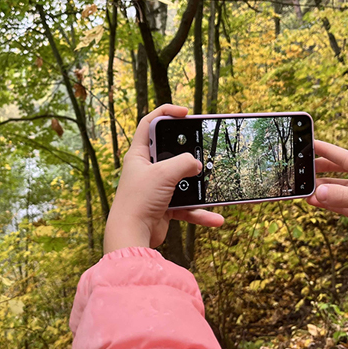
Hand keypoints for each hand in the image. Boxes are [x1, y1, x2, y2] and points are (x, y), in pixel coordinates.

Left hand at [104, 105, 223, 253]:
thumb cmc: (139, 200)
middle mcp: (146, 169)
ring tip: (213, 184)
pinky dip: (200, 212)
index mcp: (139, 154)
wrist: (132, 235)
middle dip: (189, 152)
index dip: (166, 113)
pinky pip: (187, 206)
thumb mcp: (164, 173)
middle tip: (205, 147)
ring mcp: (156, 188)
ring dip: (198, 186)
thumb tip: (198, 165)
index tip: (185, 112)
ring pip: (183, 180)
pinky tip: (216, 218)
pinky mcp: (164, 206)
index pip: (149, 123)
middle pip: (171, 151)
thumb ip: (185, 162)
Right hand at [306, 140, 347, 289]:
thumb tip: (316, 194)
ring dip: (324, 192)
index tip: (310, 143)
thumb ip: (345, 197)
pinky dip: (330, 205)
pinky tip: (316, 203)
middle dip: (323, 171)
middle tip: (302, 169)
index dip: (329, 151)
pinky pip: (344, 208)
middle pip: (344, 174)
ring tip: (304, 191)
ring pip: (342, 193)